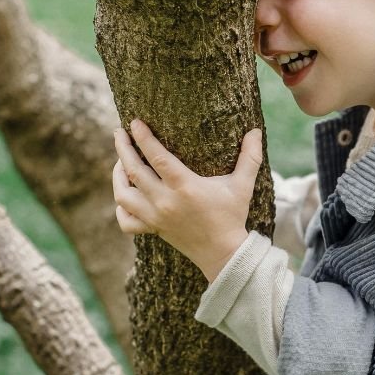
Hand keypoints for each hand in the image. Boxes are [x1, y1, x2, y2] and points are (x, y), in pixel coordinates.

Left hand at [111, 118, 262, 281]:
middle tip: (119, 133)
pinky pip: (126, 221)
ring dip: (117, 175)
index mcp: (185, 187)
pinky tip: (125, 195)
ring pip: (123, 194)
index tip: (135, 122)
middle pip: (133, 171)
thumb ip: (250, 157)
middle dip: (123, 148)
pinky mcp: (153, 229)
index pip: (157, 157)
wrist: (224, 253)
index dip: (143, 138)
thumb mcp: (243, 185)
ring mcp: (155, 217)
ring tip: (120, 161)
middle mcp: (165, 202)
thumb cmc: (232, 216)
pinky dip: (121, 208)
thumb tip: (256, 131)